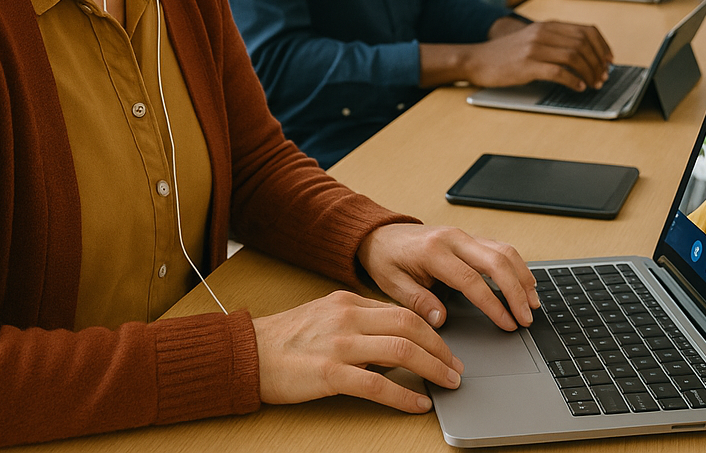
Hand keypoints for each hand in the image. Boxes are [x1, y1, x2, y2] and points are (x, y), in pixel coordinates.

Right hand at [252, 290, 461, 411]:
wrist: (249, 352)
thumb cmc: (287, 338)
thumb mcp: (327, 316)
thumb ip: (360, 321)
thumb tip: (396, 339)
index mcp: (348, 302)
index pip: (402, 311)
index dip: (432, 332)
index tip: (447, 348)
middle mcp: (348, 317)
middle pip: (410, 326)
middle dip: (440, 348)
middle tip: (457, 367)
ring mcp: (339, 344)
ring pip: (401, 350)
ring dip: (432, 368)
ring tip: (447, 383)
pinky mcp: (329, 373)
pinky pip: (377, 384)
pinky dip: (403, 395)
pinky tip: (417, 403)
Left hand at [357, 223, 538, 331]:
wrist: (380, 233)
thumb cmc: (386, 259)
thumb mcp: (392, 284)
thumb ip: (418, 301)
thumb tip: (442, 319)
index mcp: (434, 251)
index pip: (471, 280)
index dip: (493, 304)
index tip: (508, 323)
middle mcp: (453, 238)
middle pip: (496, 261)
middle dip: (516, 291)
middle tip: (527, 318)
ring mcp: (463, 235)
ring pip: (503, 250)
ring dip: (522, 276)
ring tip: (532, 303)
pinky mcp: (468, 237)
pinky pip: (499, 247)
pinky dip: (515, 265)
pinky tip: (524, 283)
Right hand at [466, 20, 611, 90]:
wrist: (477, 59)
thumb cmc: (506, 54)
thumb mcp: (532, 39)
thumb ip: (555, 42)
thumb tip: (584, 55)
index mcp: (547, 26)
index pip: (586, 30)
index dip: (603, 46)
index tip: (609, 59)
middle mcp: (543, 33)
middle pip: (583, 43)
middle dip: (598, 61)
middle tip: (603, 76)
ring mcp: (535, 48)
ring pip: (574, 57)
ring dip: (589, 72)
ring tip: (594, 83)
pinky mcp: (527, 65)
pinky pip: (559, 72)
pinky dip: (574, 80)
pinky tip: (578, 87)